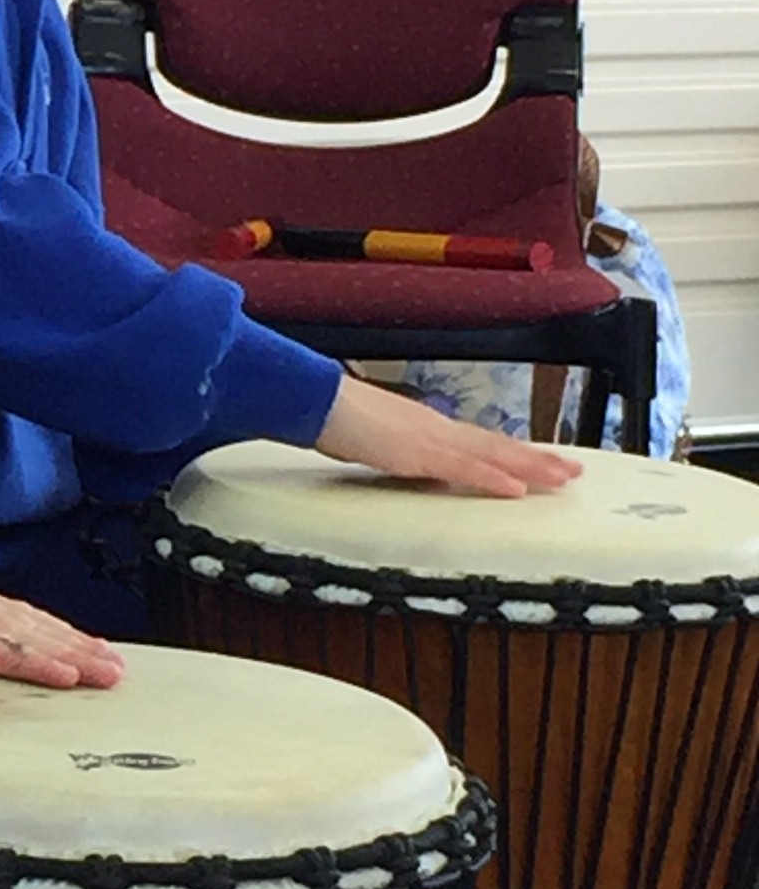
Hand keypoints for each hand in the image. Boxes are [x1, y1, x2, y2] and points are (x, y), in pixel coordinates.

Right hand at [316, 374, 580, 497]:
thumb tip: (400, 461)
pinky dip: (492, 479)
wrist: (314, 398)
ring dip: (530, 466)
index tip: (539, 461)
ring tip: (564, 478)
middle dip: (537, 458)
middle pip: (496, 445)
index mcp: (424, 426)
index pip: (477, 441)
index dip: (511, 452)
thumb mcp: (367, 437)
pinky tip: (516, 490)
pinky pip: (463, 469)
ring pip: (491, 454)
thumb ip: (390, 448)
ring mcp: (429, 439)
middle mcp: (436, 428)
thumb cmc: (331, 416)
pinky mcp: (417, 453)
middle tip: (573, 471)